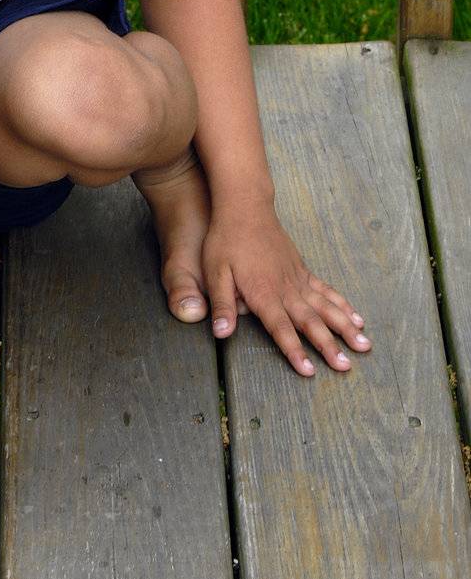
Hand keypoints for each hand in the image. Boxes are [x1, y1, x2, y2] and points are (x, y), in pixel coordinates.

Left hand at [202, 200, 371, 375]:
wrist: (245, 207)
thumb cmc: (226, 240)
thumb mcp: (214, 271)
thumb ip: (222, 304)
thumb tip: (221, 333)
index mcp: (264, 293)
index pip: (281, 328)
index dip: (295, 351)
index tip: (310, 371)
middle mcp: (285, 288)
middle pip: (310, 322)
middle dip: (329, 346)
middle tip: (346, 367)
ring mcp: (297, 278)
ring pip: (326, 306)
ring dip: (345, 327)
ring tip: (364, 345)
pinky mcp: (302, 269)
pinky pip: (326, 290)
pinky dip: (342, 304)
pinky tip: (356, 317)